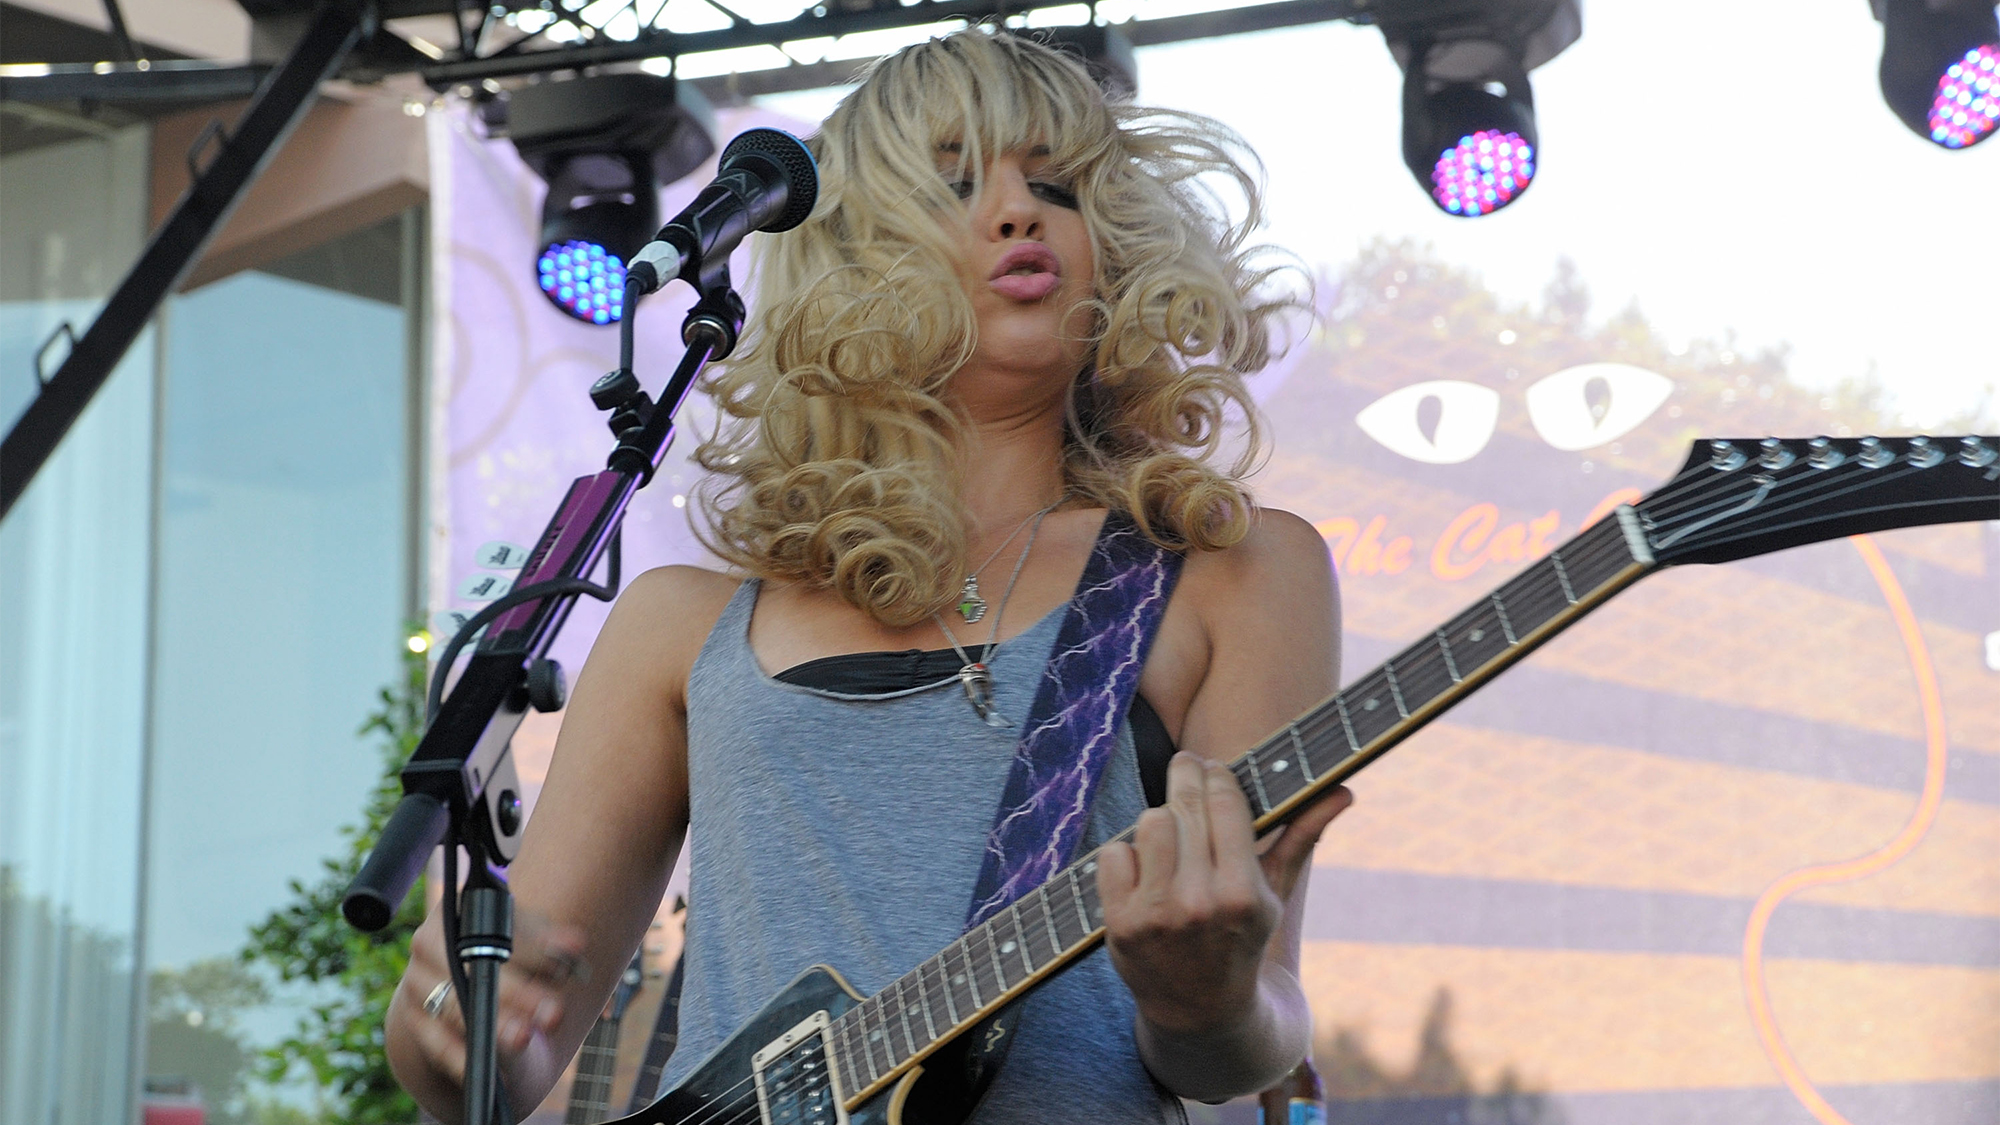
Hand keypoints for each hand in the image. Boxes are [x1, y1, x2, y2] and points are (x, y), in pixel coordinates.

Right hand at [389, 907, 588, 1090]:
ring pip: (456, 1007)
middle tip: (554, 1013)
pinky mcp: (413, 1018)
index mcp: (460, 909)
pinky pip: (436, 1042)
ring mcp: (416, 981)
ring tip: (524, 1037)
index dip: (533, 949)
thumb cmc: (506, 953)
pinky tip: (489, 1070)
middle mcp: (429, 941)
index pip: (496, 929)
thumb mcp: (527, 941)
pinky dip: (462, 1057)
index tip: (564, 968)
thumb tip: (575, 944)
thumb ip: (551, 943)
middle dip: (519, 993)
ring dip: (493, 1025)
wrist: (459, 975)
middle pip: (475, 968)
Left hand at [1097, 752, 1351, 1034]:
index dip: (1217, 775)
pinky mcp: (1120, 924)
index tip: (1213, 766)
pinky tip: (1143, 870)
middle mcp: (1200, 903)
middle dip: (1186, 776)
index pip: (1225, 804)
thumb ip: (1303, 836)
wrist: (1200, 1009)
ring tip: (1170, 833)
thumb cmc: (1241, 936)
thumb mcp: (1274, 893)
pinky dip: (1124, 854)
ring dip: (1158, 822)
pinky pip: (1112, 853)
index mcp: (1243, 893)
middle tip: (1186, 765)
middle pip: (1185, 806)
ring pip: (1149, 823)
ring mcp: (1157, 915)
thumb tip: (1344, 792)